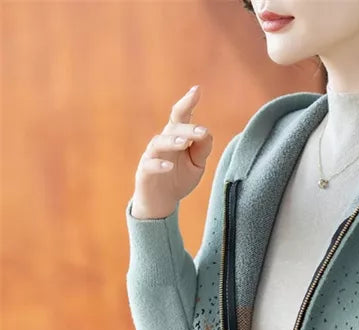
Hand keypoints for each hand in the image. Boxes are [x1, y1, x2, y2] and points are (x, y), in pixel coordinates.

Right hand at [131, 85, 213, 218]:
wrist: (161, 202)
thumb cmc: (179, 178)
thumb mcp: (196, 165)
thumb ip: (202, 149)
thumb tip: (206, 134)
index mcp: (177, 137)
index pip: (181, 116)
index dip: (187, 102)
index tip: (196, 90)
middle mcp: (163, 142)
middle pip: (172, 128)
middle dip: (187, 128)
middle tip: (202, 133)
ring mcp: (152, 156)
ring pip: (158, 143)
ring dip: (171, 141)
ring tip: (184, 144)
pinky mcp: (144, 172)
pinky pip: (149, 165)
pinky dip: (158, 165)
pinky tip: (168, 166)